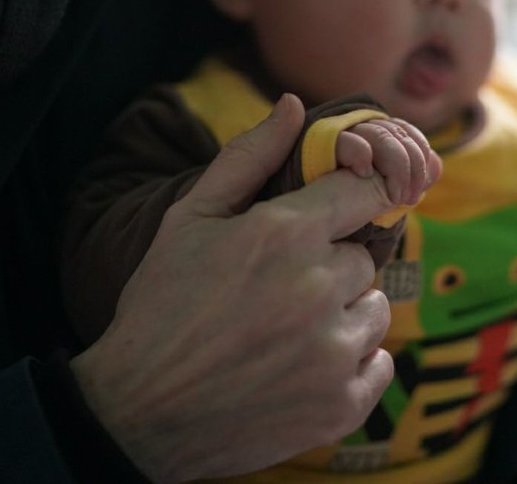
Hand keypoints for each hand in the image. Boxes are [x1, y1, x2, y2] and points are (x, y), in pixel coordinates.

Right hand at [71, 95, 424, 481]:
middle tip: (280, 291)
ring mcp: (335, 350)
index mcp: (287, 233)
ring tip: (286, 333)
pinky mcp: (342, 404)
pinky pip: (379, 365)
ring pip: (374, 311)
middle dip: (331, 268)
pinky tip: (301, 369)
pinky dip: (351, 367)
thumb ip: (248, 157)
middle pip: (363, 258)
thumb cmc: (160, 305)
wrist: (138, 410)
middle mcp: (321, 287)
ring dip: (344, 317)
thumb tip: (294, 106)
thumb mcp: (190, 218)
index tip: (343, 214)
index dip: (355, 199)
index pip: (364, 192)